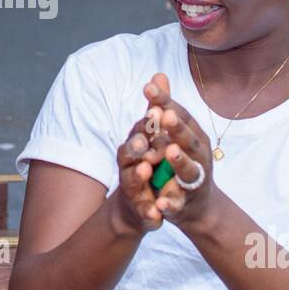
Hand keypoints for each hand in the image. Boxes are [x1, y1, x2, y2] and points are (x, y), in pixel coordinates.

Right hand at [113, 105, 173, 233]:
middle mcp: (129, 165)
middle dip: (136, 147)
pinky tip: (157, 214)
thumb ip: (156, 108)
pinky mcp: (141, 210)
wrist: (138, 206)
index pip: (139, 131)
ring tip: (145, 170)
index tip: (156, 111)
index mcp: (135, 147)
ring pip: (132, 181)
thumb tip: (159, 75)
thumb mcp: (152, 137)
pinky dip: (149, 212)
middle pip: (129, 154)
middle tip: (144, 140)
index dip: (146, 123)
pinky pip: (144, 211)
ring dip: (137, 176)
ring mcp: (133, 188)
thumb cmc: (147, 163)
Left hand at [141, 72, 215, 223]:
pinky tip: (161, 203)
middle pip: (189, 140)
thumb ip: (164, 106)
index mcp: (195, 136)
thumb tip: (157, 75)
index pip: (180, 115)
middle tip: (164, 114)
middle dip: (177, 127)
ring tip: (170, 151)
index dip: (165, 102)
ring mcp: (195, 180)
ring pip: (189, 170)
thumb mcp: (175, 133)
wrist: (197, 206)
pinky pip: (178, 203)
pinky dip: (170, 203)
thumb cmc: (183, 161)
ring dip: (180, 161)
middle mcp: (199, 156)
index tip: (148, 87)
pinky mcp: (186, 203)